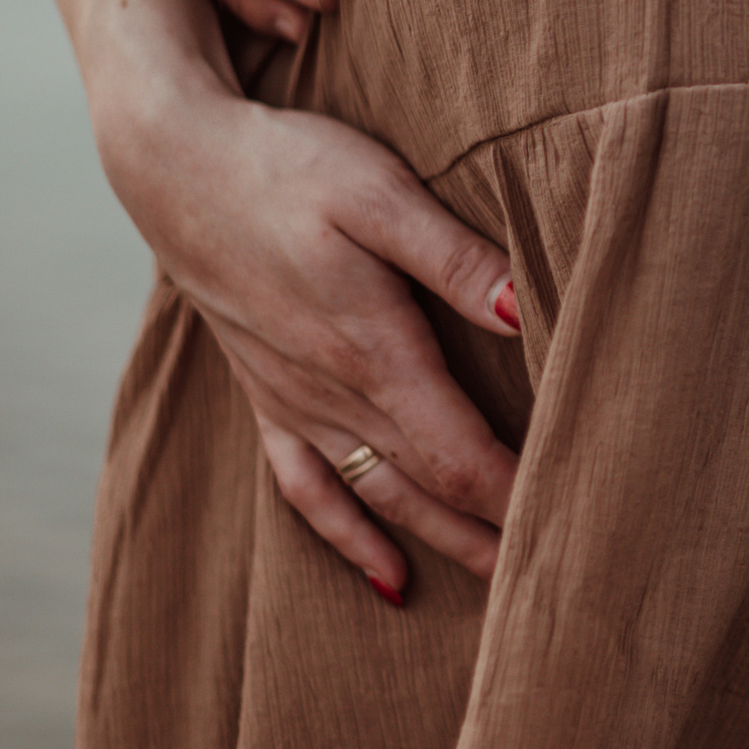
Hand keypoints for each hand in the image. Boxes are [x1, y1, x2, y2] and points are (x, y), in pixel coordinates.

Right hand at [93, 68, 523, 600]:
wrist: (176, 166)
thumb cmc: (289, 168)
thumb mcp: (380, 194)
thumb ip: (456, 259)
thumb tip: (525, 311)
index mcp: (373, 351)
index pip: (461, 453)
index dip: (517, 496)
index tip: (572, 523)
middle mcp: (334, 393)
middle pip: (430, 489)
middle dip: (494, 534)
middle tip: (555, 574)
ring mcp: (296, 401)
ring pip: (380, 497)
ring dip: (441, 543)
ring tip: (499, 582)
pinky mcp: (268, 396)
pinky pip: (309, 489)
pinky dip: (351, 538)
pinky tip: (389, 578)